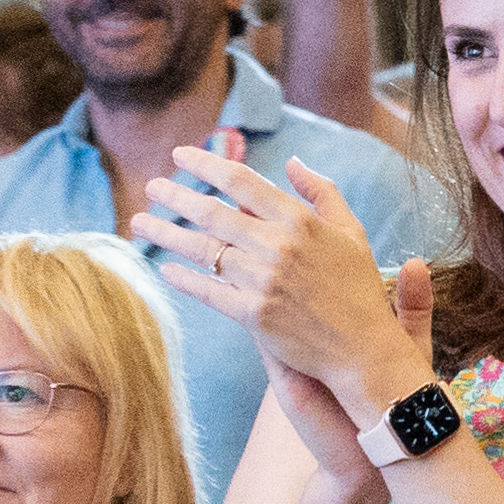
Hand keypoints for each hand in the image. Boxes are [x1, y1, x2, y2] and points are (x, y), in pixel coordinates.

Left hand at [136, 142, 419, 422]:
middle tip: (152, 187)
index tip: (181, 155)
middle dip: (175, 196)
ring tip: (140, 223)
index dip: (206, 164)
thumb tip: (293, 163)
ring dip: (166, 234)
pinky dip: (183, 279)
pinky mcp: (252, 315)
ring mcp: (262, 282)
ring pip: (202, 251)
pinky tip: (166, 269)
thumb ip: (322, 192)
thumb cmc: (358, 287)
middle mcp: (278, 247)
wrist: (363, 348)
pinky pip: (207, 291)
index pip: (242, 182)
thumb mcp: (351, 231)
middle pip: (212, 213)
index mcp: (301, 221)